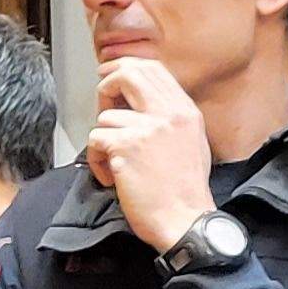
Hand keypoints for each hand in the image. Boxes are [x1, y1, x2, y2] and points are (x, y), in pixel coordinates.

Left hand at [84, 60, 215, 253]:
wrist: (185, 220)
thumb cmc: (185, 190)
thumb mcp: (191, 143)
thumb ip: (170, 118)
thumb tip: (140, 103)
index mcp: (185, 111)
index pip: (152, 69)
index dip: (124, 68)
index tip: (109, 77)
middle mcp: (168, 113)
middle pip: (128, 74)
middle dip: (107, 86)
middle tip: (102, 105)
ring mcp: (147, 128)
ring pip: (106, 116)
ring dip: (104, 141)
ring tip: (116, 163)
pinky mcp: (126, 147)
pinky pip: (95, 139)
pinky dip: (97, 160)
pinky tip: (112, 177)